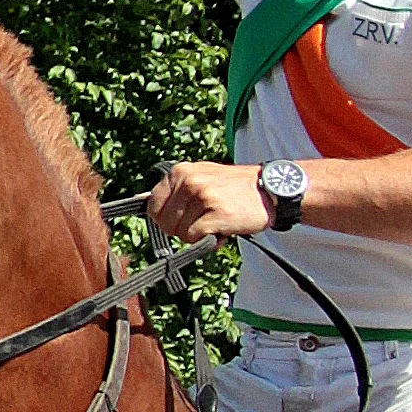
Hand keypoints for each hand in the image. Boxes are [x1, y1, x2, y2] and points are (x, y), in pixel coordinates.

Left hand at [149, 159, 271, 241]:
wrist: (269, 190)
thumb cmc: (234, 189)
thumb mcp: (201, 177)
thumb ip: (175, 190)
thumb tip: (142, 203)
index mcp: (180, 171)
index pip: (152, 207)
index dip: (166, 219)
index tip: (184, 218)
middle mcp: (188, 181)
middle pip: (165, 223)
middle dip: (182, 229)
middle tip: (205, 219)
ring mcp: (201, 196)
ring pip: (181, 233)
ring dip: (198, 235)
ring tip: (217, 219)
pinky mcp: (214, 213)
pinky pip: (195, 239)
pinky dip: (208, 240)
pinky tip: (223, 228)